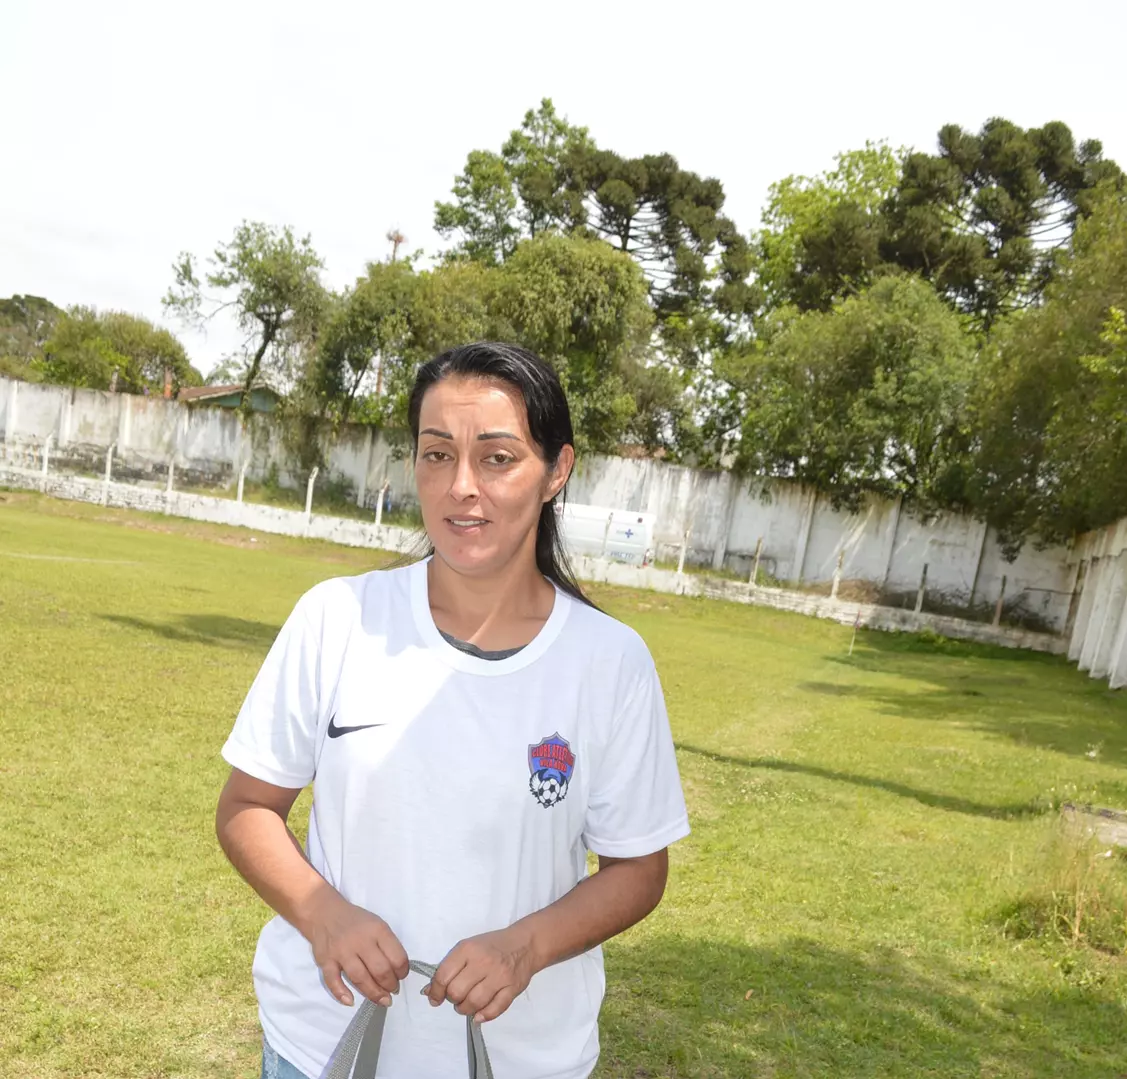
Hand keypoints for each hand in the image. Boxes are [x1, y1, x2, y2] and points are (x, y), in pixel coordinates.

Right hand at [303, 889, 409, 1007]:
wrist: (324, 912)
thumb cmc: (356, 921)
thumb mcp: (377, 924)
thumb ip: (387, 944)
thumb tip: (397, 970)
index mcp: (377, 930)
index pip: (396, 956)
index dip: (403, 971)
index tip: (401, 976)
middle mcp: (360, 941)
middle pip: (380, 970)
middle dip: (390, 985)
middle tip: (393, 991)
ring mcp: (341, 952)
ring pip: (360, 978)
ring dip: (373, 993)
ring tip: (382, 1000)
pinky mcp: (325, 960)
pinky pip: (333, 981)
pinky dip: (341, 993)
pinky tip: (351, 1001)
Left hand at [423, 926, 537, 1022]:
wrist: (525, 943)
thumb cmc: (492, 945)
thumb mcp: (468, 948)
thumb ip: (449, 967)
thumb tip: (428, 991)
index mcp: (468, 949)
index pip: (443, 976)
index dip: (435, 991)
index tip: (434, 998)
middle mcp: (483, 962)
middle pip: (457, 992)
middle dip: (452, 1000)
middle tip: (455, 998)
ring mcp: (499, 976)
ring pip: (474, 1003)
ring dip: (465, 1009)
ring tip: (466, 1005)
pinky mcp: (512, 988)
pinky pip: (494, 1010)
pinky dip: (483, 1016)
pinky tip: (479, 1014)